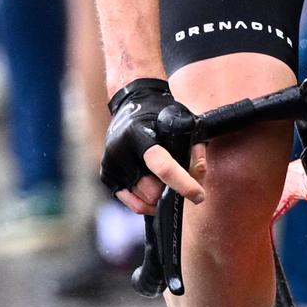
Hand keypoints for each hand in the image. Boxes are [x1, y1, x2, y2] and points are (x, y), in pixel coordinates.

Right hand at [101, 78, 205, 214]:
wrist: (130, 104)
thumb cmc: (160, 113)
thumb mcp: (183, 121)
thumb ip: (195, 148)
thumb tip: (198, 177)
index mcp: (138, 135)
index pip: (163, 167)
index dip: (183, 184)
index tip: (199, 195)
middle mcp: (120, 152)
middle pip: (153, 190)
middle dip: (172, 190)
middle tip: (185, 182)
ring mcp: (111, 166)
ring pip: (144, 200)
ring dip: (160, 197)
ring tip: (168, 179)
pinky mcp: (107, 176)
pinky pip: (132, 202)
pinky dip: (148, 201)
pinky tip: (157, 189)